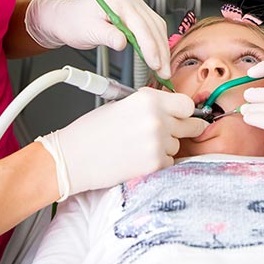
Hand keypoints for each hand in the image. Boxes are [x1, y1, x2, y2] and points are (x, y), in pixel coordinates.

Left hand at [25, 0, 169, 75]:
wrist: (66, 17)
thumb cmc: (73, 22)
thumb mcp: (88, 31)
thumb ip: (107, 36)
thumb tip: (123, 43)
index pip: (141, 25)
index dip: (150, 46)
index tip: (155, 63)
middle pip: (153, 25)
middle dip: (160, 51)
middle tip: (163, 71)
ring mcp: (133, 2)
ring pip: (155, 26)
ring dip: (160, 47)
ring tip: (162, 67)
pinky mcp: (135, 10)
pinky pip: (151, 25)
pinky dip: (155, 41)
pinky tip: (157, 55)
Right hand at [37, 88, 206, 198]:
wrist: (73, 157)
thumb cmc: (91, 131)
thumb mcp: (122, 105)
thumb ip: (150, 105)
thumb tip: (172, 110)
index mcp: (148, 99)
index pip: (186, 104)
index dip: (185, 111)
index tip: (183, 116)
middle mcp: (156, 118)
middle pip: (190, 125)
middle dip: (185, 129)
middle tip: (173, 133)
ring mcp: (157, 142)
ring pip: (177, 145)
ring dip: (165, 147)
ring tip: (139, 147)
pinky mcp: (154, 164)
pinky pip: (168, 162)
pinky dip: (158, 163)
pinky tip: (138, 159)